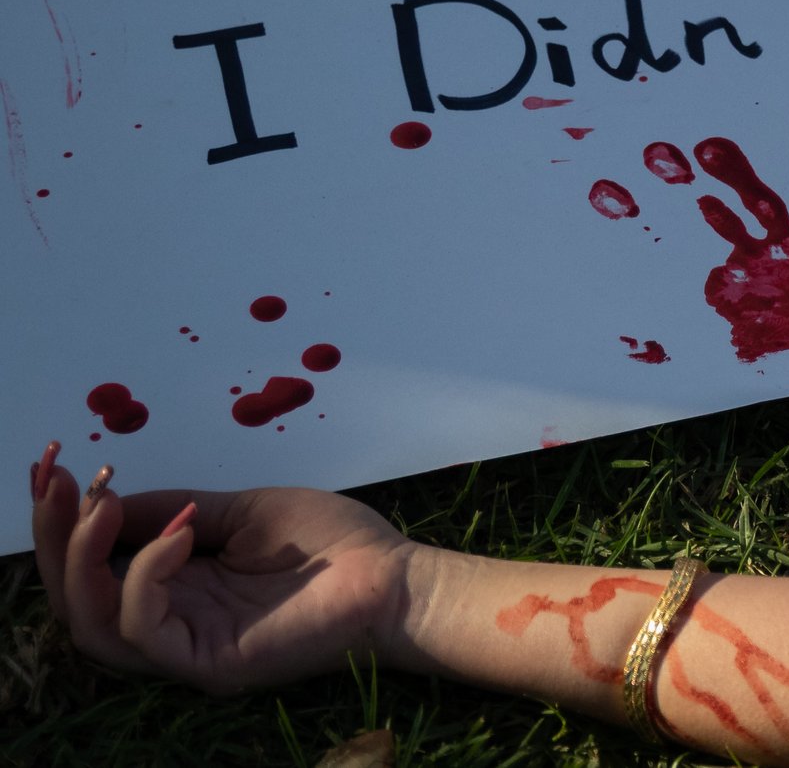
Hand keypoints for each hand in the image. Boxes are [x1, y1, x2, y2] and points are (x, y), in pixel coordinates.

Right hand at [29, 441, 414, 694]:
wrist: (394, 576)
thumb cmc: (332, 545)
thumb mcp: (241, 510)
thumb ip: (173, 509)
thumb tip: (105, 498)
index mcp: (177, 586)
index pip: (95, 566)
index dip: (65, 521)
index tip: (54, 465)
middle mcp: (171, 620)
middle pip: (77, 598)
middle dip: (55, 538)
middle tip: (55, 481)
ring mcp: (186, 646)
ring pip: (93, 621)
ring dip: (81, 559)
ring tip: (100, 503)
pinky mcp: (207, 662)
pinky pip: (144, 627)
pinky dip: (146, 573)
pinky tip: (178, 531)